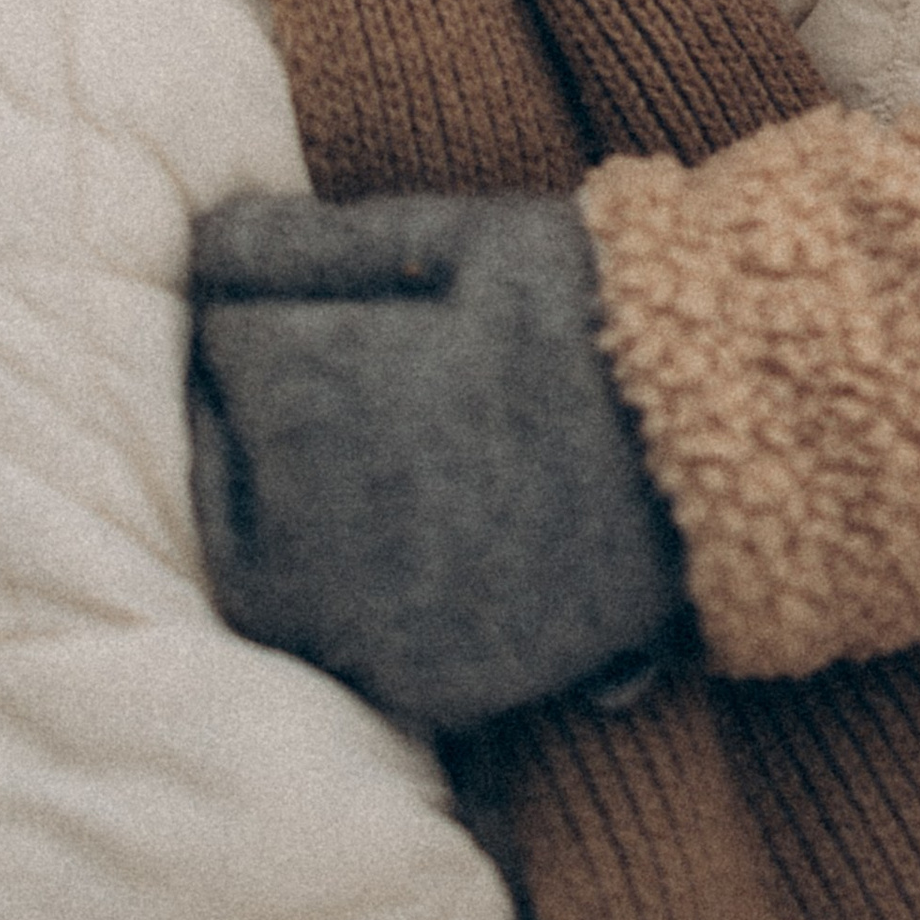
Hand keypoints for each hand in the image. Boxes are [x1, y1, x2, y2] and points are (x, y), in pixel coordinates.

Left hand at [188, 190, 682, 729]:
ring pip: (263, 566)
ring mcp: (364, 626)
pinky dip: (358, 592)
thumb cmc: (572, 307)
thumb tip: (200, 250)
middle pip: (220, 464)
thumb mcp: (434, 235)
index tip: (347, 300)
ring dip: (294, 511)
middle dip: (267, 416)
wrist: (718, 432)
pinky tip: (422, 530)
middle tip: (371, 379)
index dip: (274, 310)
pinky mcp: (424, 684)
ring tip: (395, 452)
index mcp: (300, 403)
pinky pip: (342, 641)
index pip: (220, 344)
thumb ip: (296, 246)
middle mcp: (309, 537)